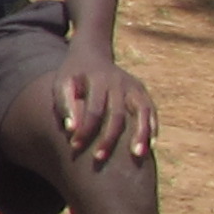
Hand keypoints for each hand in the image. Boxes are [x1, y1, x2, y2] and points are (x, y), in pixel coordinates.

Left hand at [51, 47, 156, 165]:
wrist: (91, 54)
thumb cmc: (73, 75)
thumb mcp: (62, 83)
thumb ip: (64, 104)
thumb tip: (71, 129)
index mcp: (98, 79)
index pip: (93, 109)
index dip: (85, 129)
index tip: (74, 146)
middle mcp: (119, 82)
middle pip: (118, 113)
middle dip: (109, 138)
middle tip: (99, 158)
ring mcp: (133, 86)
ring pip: (141, 111)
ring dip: (141, 133)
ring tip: (137, 155)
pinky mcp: (141, 91)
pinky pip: (150, 111)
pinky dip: (151, 127)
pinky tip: (150, 146)